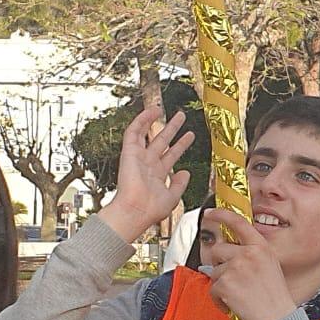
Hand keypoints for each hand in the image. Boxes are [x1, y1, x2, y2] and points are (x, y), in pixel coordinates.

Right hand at [100, 106, 194, 241]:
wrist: (135, 210)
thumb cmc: (151, 209)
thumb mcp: (172, 197)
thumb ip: (180, 184)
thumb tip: (186, 172)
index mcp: (157, 175)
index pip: (171, 155)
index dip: (181, 145)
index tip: (190, 135)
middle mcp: (147, 164)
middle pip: (161, 142)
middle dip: (171, 129)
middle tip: (180, 117)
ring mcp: (138, 157)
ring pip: (146, 134)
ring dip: (154, 121)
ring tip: (164, 109)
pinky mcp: (129, 152)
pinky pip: (134, 132)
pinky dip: (142, 120)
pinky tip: (152, 111)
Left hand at [201, 210, 294, 319]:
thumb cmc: (274, 298)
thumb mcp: (269, 266)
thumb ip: (251, 254)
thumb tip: (228, 252)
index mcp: (261, 247)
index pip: (239, 223)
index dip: (222, 215)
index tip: (210, 212)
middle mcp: (249, 253)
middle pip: (218, 250)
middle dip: (220, 265)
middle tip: (233, 280)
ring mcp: (237, 267)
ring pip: (214, 271)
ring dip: (221, 285)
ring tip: (237, 295)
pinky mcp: (226, 283)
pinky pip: (212, 288)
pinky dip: (219, 300)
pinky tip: (233, 304)